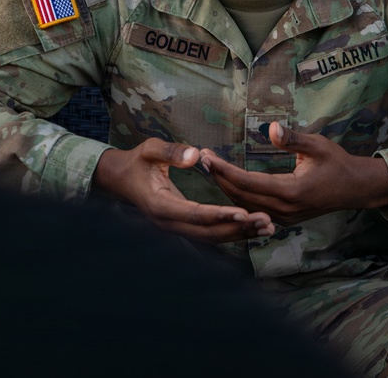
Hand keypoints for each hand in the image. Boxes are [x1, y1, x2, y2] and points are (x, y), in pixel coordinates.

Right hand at [93, 137, 274, 242]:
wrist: (121, 179)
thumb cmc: (137, 161)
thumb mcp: (149, 149)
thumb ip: (171, 152)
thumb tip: (195, 154)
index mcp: (160, 206)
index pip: (194, 214)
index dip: (219, 215)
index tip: (243, 212)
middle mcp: (168, 223)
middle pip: (207, 232)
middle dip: (237, 228)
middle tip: (265, 221)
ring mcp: (175, 228)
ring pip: (211, 238)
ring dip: (239, 234)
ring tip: (267, 227)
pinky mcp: (183, 227)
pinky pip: (209, 234)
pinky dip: (231, 232)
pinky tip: (252, 228)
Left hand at [199, 123, 387, 225]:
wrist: (356, 189)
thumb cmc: (337, 163)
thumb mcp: (318, 145)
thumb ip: (293, 138)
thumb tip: (270, 128)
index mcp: (291, 192)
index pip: (247, 183)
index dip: (224, 170)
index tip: (207, 156)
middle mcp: (284, 209)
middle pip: (240, 196)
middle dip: (218, 178)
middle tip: (201, 158)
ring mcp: (283, 217)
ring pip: (244, 205)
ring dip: (224, 187)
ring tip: (209, 167)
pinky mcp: (283, 218)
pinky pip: (253, 209)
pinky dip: (237, 196)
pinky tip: (225, 183)